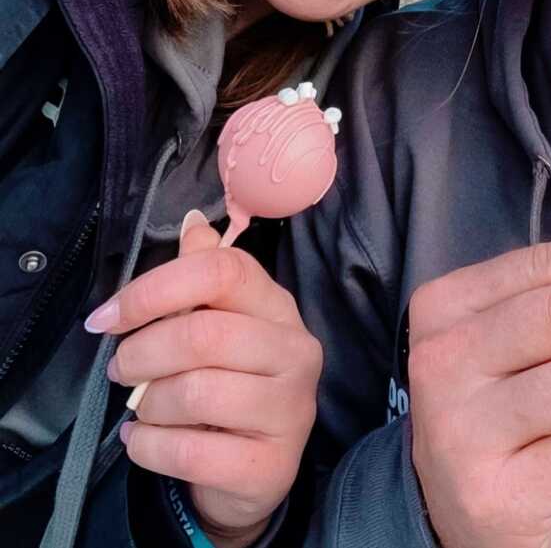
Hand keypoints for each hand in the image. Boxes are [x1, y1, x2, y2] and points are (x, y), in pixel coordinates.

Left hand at [88, 212, 321, 547]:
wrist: (253, 474)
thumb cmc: (229, 385)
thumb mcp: (219, 326)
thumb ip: (202, 277)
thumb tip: (192, 223)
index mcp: (278, 307)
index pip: (223, 271)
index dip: (155, 288)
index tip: (107, 318)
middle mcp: (296, 351)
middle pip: (204, 334)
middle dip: (142, 352)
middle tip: (120, 369)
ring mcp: (290, 410)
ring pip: (195, 393)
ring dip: (148, 403)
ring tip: (142, 408)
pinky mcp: (271, 467)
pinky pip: (189, 451)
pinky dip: (149, 446)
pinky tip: (144, 440)